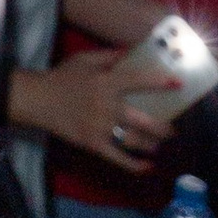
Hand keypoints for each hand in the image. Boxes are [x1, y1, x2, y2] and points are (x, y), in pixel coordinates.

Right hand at [32, 45, 160, 170]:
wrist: (38, 100)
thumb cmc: (63, 77)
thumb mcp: (84, 60)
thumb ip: (109, 56)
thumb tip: (133, 51)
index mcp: (106, 82)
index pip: (139, 81)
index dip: (160, 82)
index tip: (179, 84)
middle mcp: (107, 106)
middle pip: (144, 121)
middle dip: (164, 128)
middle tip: (172, 129)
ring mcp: (101, 128)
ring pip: (135, 141)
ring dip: (153, 144)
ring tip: (159, 144)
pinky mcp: (94, 144)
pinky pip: (119, 158)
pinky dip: (136, 165)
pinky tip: (148, 166)